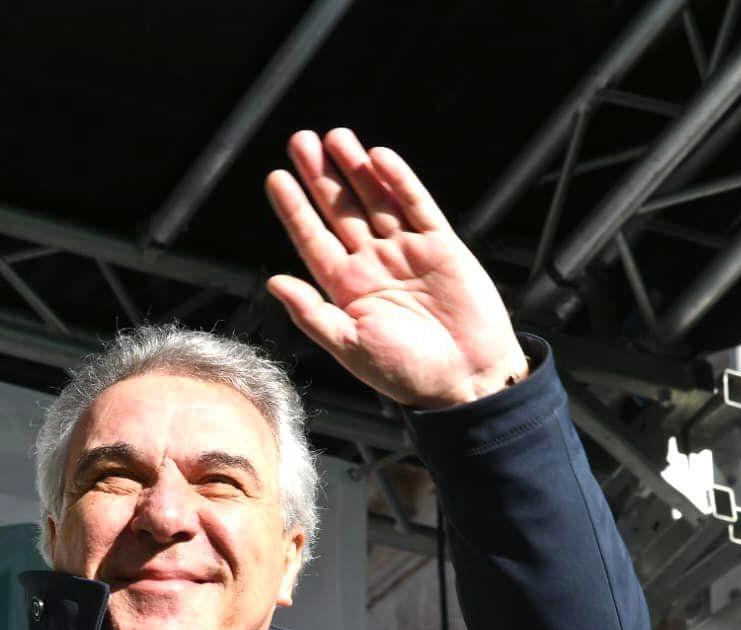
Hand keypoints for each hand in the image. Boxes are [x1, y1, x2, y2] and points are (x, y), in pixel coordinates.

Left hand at [265, 129, 525, 408]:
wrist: (465, 380)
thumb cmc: (406, 373)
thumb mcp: (350, 347)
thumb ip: (312, 314)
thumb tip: (275, 282)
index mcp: (346, 289)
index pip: (312, 239)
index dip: (294, 209)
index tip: (275, 178)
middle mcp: (372, 264)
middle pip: (340, 210)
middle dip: (320, 177)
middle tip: (300, 141)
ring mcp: (406, 251)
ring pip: (375, 200)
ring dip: (355, 169)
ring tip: (334, 137)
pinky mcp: (441, 246)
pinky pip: (417, 205)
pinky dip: (400, 181)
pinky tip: (379, 158)